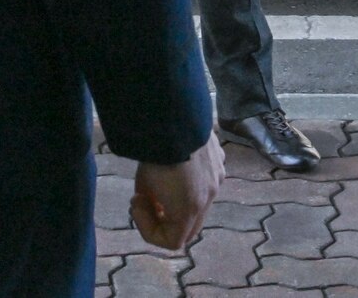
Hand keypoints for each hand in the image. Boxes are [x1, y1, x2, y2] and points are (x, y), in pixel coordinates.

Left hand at [130, 135, 223, 250]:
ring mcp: (218, 177)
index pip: (173, 242)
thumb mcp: (144, 182)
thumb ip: (151, 201)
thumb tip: (155, 203)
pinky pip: (207, 181)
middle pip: (190, 228)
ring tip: (162, 180)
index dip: (149, 230)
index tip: (136, 203)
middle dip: (166, 221)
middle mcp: (209, 197)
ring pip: (201, 205)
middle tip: (148, 202)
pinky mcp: (220, 160)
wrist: (176, 115)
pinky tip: (179, 162)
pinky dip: (192, 182)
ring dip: (181, 201)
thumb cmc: (155, 152)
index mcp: (189, 209)